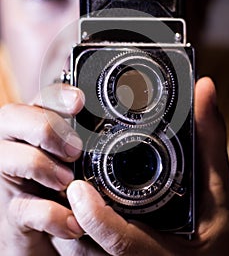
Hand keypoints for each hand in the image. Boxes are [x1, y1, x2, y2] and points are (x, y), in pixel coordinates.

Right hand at [0, 83, 84, 255]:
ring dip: (41, 165)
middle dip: (44, 128)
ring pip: (7, 157)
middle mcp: (18, 145)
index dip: (56, 95)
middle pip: (12, 117)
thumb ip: (89, 138)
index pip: (39, 99)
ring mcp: (11, 177)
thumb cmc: (68, 184)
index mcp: (37, 127)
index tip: (78, 102)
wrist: (50, 231)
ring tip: (67, 181)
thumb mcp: (81, 157)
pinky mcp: (14, 212)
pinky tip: (73, 221)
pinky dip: (51, 215)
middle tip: (74, 149)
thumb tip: (120, 120)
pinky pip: (23, 208)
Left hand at [55, 77, 228, 255]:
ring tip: (63, 188)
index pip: (122, 243)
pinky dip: (72, 229)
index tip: (78, 188)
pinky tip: (73, 204)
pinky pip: (81, 254)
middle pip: (86, 250)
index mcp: (163, 252)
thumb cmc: (211, 232)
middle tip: (62, 179)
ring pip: (77, 255)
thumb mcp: (216, 189)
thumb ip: (208, 140)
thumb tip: (203, 89)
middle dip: (68, 215)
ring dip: (65, 222)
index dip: (96, 218)